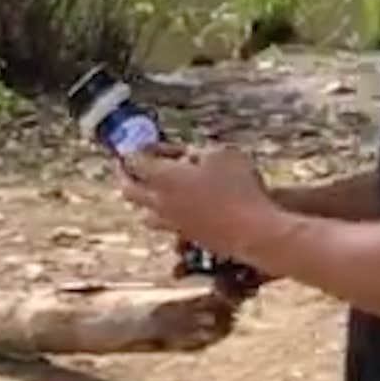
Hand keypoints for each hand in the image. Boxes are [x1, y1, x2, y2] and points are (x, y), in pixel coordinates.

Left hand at [118, 140, 275, 259]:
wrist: (255, 231)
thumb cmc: (239, 188)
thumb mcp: (220, 154)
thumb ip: (195, 152)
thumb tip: (184, 157)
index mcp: (164, 178)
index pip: (135, 161)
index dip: (136, 149)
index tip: (144, 143)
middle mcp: (160, 203)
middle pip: (128, 190)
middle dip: (125, 174)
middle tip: (126, 164)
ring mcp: (171, 224)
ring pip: (143, 213)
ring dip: (142, 199)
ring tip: (151, 188)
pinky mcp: (186, 238)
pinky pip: (163, 225)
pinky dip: (162, 214)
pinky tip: (177, 206)